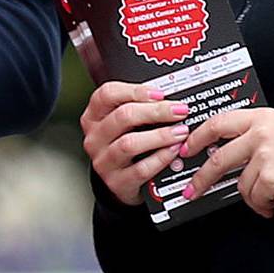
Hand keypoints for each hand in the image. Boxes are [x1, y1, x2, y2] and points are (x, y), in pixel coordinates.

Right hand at [80, 79, 191, 207]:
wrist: (121, 182)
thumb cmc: (126, 144)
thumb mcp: (125, 124)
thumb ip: (140, 107)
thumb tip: (169, 98)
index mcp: (94, 117)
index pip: (107, 94)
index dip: (135, 91)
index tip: (160, 93)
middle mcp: (95, 138)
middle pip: (123, 116)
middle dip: (156, 111)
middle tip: (179, 110)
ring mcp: (104, 161)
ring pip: (130, 143)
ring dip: (160, 135)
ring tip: (180, 131)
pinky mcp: (117, 181)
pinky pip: (141, 168)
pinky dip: (161, 158)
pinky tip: (174, 151)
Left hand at [184, 106, 273, 215]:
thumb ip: (255, 134)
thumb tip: (225, 150)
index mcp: (263, 118)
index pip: (219, 123)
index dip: (198, 137)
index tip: (186, 148)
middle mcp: (261, 134)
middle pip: (219, 158)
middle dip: (202, 179)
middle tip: (193, 190)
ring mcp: (265, 156)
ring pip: (240, 184)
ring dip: (253, 196)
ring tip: (269, 196)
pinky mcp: (270, 178)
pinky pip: (254, 198)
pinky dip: (263, 205)